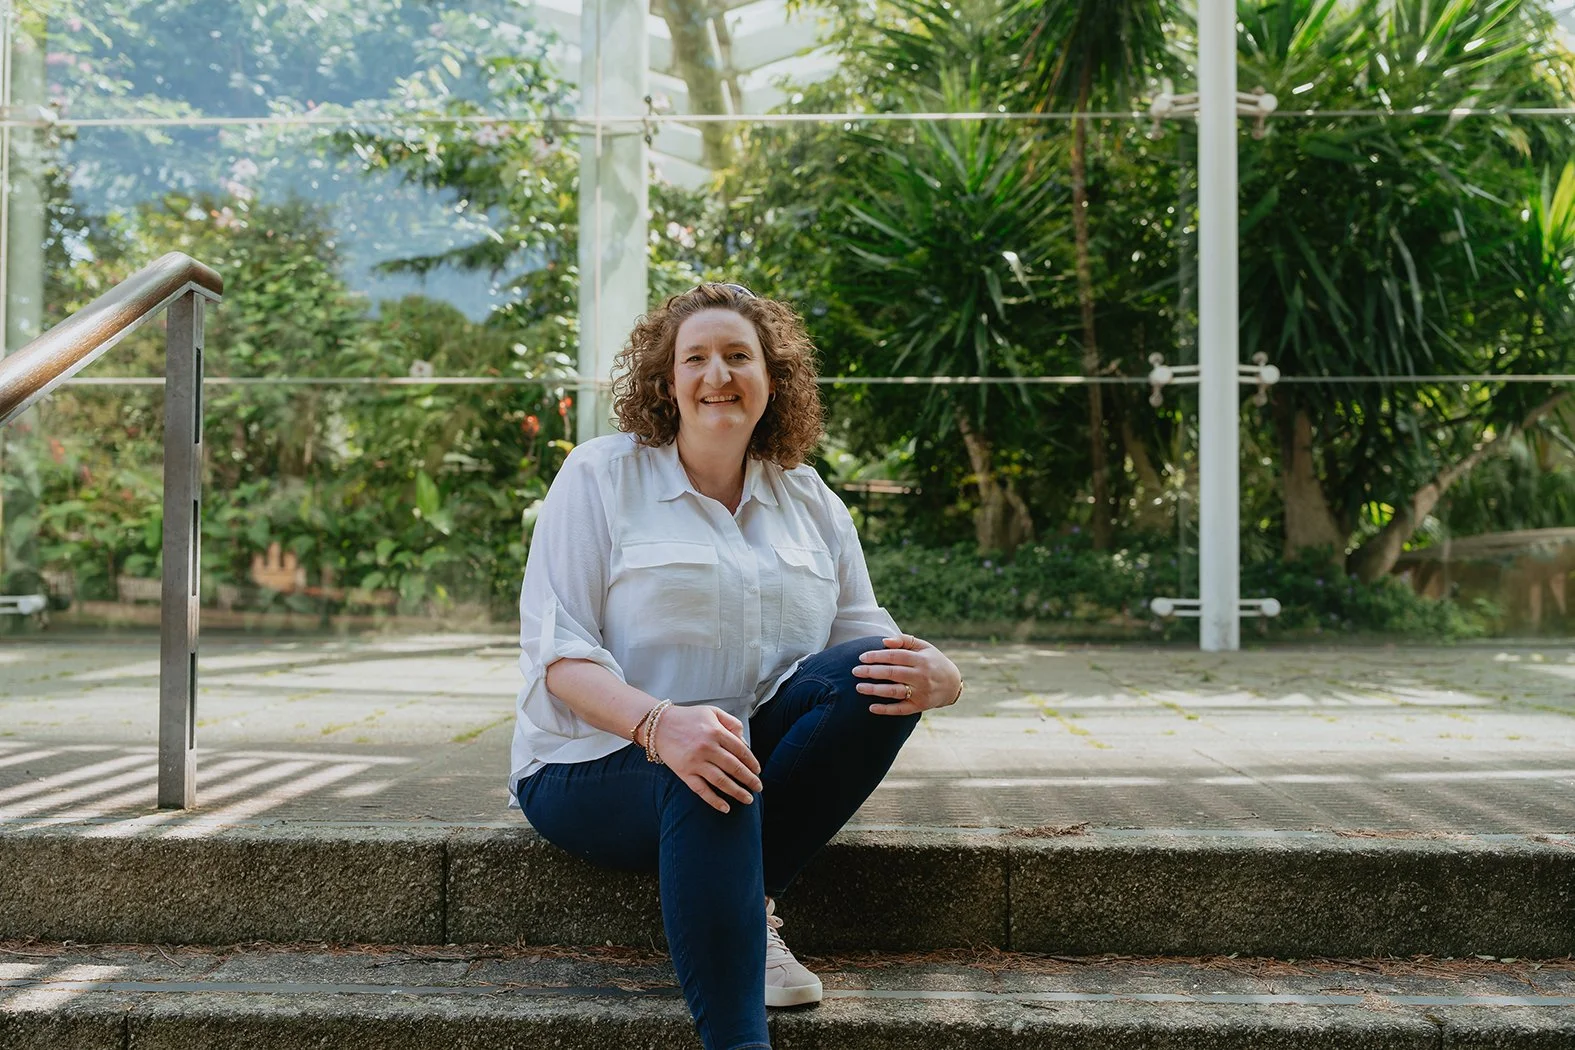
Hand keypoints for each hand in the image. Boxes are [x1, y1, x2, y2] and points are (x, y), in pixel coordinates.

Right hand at [648, 703, 762, 813]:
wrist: (658, 725)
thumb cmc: (688, 718)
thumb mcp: (712, 712)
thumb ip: (731, 723)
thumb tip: (744, 742)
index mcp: (716, 731)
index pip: (741, 751)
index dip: (752, 762)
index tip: (757, 771)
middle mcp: (707, 747)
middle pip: (735, 767)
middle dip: (749, 779)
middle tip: (758, 787)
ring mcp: (695, 762)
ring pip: (721, 781)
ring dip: (737, 792)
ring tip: (748, 799)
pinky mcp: (684, 773)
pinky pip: (702, 790)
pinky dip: (714, 800)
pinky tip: (726, 808)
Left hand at [853, 634, 962, 715]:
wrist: (952, 684)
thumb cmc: (933, 661)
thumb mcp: (924, 647)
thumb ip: (904, 641)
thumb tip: (884, 641)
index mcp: (921, 660)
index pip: (895, 656)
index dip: (877, 656)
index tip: (861, 657)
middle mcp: (921, 676)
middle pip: (892, 673)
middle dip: (872, 672)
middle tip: (855, 671)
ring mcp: (920, 692)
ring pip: (894, 692)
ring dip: (875, 690)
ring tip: (859, 687)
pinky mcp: (920, 706)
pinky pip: (900, 709)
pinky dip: (886, 709)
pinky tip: (871, 707)